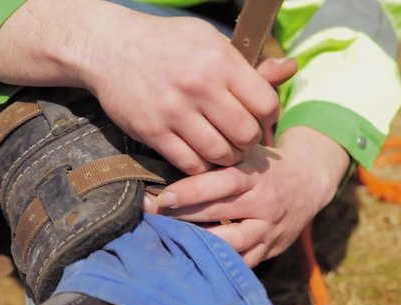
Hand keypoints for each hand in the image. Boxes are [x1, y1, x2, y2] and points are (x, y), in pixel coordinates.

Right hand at [0, 0, 295, 174]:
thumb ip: (250, 64)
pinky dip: (200, 165)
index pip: (266, 104)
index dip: (268, 116)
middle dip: (249, 142)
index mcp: (219, 61)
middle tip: (240, 138)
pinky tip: (198, 154)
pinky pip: (189, 163)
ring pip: (220, 154)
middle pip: (246, 134)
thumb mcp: (210, 42)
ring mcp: (174, 112)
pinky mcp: (153, 131)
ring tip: (222, 149)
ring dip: (226, 158)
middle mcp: (199, 87)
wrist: (109, 48)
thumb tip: (291, 68)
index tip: (258, 118)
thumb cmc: (166, 44)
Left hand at [144, 127, 349, 266]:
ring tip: (169, 240)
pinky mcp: (270, 249)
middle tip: (151, 216)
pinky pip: (243, 262)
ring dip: (198, 243)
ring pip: (231, 243)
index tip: (162, 196)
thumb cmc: (264, 165)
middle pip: (219, 214)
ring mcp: (268, 229)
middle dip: (181, 217)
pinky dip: (219, 262)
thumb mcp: (247, 153)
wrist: (309, 182)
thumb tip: (172, 155)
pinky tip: (193, 258)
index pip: (221, 183)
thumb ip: (218, 158)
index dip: (191, 190)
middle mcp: (263, 203)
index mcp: (254, 176)